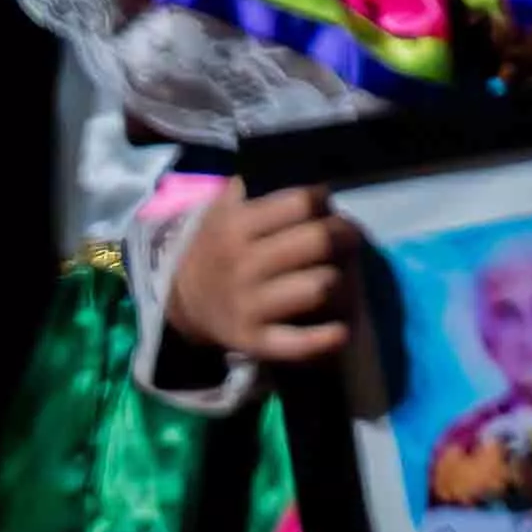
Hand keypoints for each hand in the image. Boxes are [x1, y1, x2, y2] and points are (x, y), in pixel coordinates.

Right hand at [168, 183, 361, 369]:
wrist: (182, 300)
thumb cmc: (219, 246)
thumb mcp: (224, 209)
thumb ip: (258, 188)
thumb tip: (310, 188)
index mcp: (236, 226)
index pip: (301, 203)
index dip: (322, 201)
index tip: (325, 206)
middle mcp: (242, 264)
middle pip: (318, 241)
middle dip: (344, 234)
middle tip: (348, 237)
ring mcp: (249, 305)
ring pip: (320, 287)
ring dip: (341, 279)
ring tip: (340, 275)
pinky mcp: (255, 342)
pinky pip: (298, 344)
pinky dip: (325, 338)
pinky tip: (341, 330)